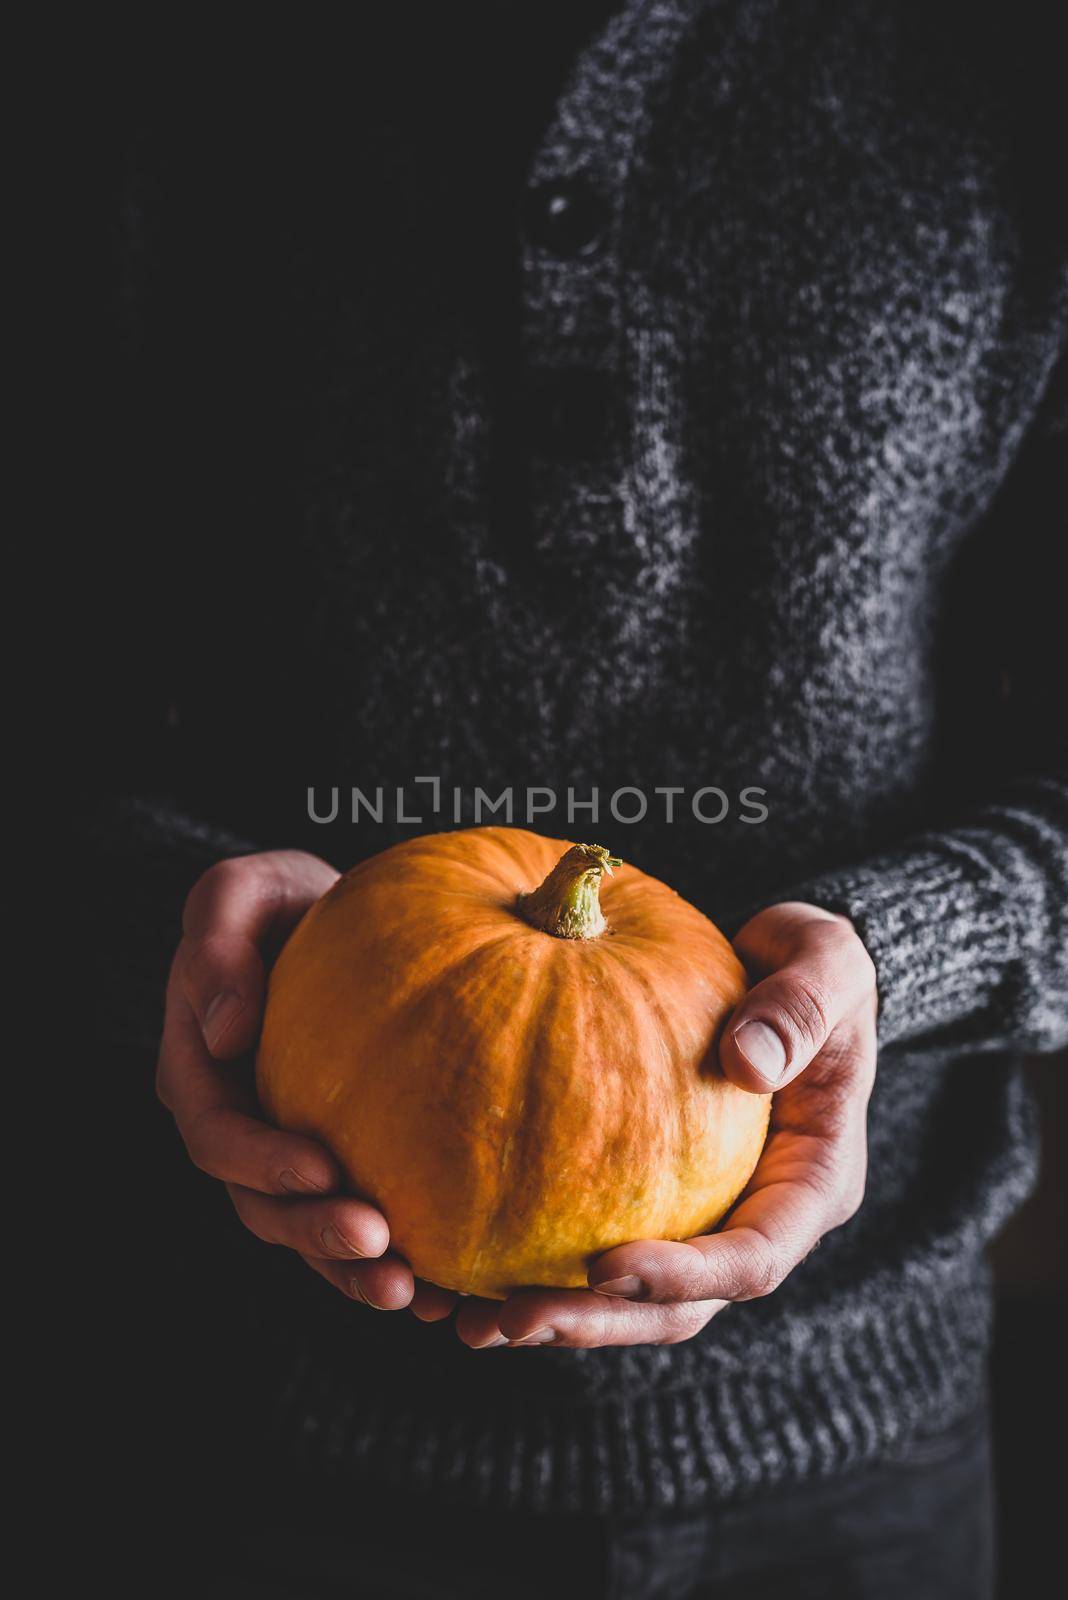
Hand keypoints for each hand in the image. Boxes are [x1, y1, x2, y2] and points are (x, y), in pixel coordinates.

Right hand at [156, 850, 456, 1320]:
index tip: (322, 1170)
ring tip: (413, 1295)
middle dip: (314, 1234)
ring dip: (354, 1271)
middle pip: (261, 1205)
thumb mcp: (242, 892)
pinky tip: (445, 1290)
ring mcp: (287, 1153)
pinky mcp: (341, 1164)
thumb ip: (218, 946)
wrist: (339, 920)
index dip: (260, 1163)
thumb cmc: (283, 900)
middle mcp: (239, 1127)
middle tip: (379, 1244)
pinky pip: (360, 1222)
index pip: (216, 1135)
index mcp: (200, 1073)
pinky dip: (399, 1262)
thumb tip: (227, 1033)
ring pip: (309, 1232)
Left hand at [455, 902, 876, 1348]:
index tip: (603, 1266)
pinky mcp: (655, 1193)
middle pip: (678, 1307)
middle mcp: (755, 1219)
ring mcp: (703, 1213)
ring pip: (629, 1294)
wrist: (789, 968)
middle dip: (597, 1321)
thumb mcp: (825, 966)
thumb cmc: (815, 965)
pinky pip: (593, 1237)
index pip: (751, 1262)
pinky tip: (459, 1264)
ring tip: (468, 1320)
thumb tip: (746, 1063)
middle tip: (510, 1320)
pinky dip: (532, 1258)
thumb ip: (799, 1009)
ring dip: (556, 1313)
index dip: (681, 1277)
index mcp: (810, 1187)